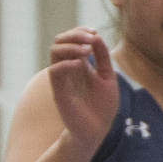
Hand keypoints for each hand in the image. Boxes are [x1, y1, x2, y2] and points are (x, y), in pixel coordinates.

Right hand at [46, 27, 121, 149]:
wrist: (96, 130)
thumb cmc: (102, 106)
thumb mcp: (108, 77)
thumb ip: (103, 57)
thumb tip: (96, 37)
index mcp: (79, 63)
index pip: (71, 39)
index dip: (80, 31)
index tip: (95, 32)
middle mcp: (67, 68)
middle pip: (60, 41)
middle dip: (75, 35)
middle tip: (91, 38)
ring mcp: (62, 78)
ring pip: (54, 51)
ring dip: (71, 46)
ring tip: (87, 52)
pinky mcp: (58, 90)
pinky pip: (55, 70)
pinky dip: (67, 63)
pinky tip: (81, 65)